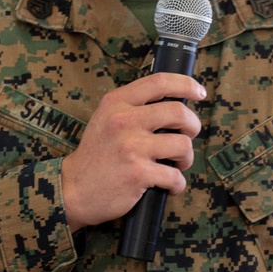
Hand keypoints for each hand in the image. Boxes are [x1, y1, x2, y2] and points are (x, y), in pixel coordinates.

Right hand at [60, 73, 205, 232]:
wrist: (73, 190)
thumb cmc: (96, 155)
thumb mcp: (106, 118)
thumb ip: (133, 107)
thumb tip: (174, 103)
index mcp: (117, 103)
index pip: (160, 82)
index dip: (186, 84)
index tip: (199, 93)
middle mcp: (124, 121)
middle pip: (179, 112)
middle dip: (193, 126)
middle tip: (188, 137)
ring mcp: (132, 147)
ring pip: (182, 145)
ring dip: (187, 158)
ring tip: (176, 165)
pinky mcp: (138, 173)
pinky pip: (175, 176)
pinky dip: (177, 184)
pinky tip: (169, 186)